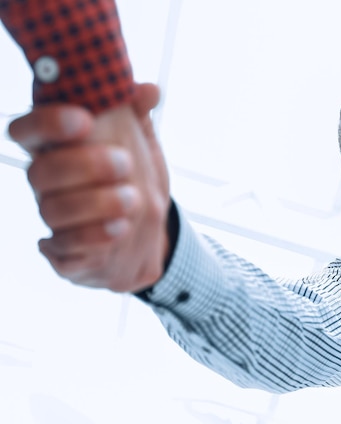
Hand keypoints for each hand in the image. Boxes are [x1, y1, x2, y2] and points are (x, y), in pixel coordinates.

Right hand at [9, 84, 170, 291]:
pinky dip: (93, 238)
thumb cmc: (134, 181)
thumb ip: (138, 117)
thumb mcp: (142, 146)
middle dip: (84, 166)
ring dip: (95, 204)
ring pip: (52, 210)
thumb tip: (149, 91)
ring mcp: (56, 221)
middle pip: (40, 172)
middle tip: (125, 162)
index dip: (47, 123)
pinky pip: (66, 249)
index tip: (84, 120)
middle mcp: (49, 186)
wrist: (148, 234)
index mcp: (59, 150)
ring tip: (132, 199)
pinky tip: (119, 228)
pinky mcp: (68, 254)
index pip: (27, 130)